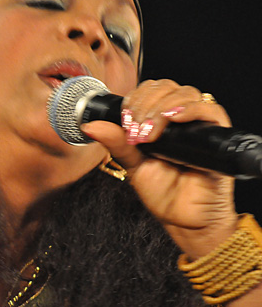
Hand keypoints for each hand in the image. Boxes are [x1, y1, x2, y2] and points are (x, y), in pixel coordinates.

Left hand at [82, 79, 238, 258]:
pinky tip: (173, 119)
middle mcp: (181, 119)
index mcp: (160, 121)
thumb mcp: (132, 164)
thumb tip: (90, 125)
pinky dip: (190, 109)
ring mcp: (200, 126)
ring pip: (186, 93)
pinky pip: (211, 110)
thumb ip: (116, 143)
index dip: (135, 97)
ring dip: (161, 107)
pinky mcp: (218, 136)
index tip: (124, 118)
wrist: (183, 219)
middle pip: (167, 87)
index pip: (151, 89)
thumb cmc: (162, 192)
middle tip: (135, 126)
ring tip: (150, 131)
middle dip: (145, 102)